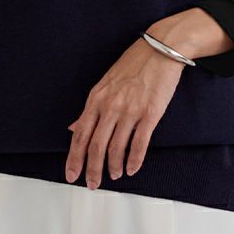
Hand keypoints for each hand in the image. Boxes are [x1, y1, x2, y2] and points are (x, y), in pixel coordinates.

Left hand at [64, 33, 187, 188]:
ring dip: (114, 166)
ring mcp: (130, 110)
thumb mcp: (105, 83)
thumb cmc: (134, 64)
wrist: (161, 49)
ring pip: (116, 148)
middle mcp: (111, 105)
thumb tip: (74, 128)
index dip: (75, 158)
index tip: (71, 174)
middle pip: (96, 146)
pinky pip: (139, 143)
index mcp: (97, 98)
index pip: (81, 134)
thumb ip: (91, 108)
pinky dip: (134, 160)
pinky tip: (132, 168)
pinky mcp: (150, 113)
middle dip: (92, 169)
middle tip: (92, 184)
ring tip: (115, 175)